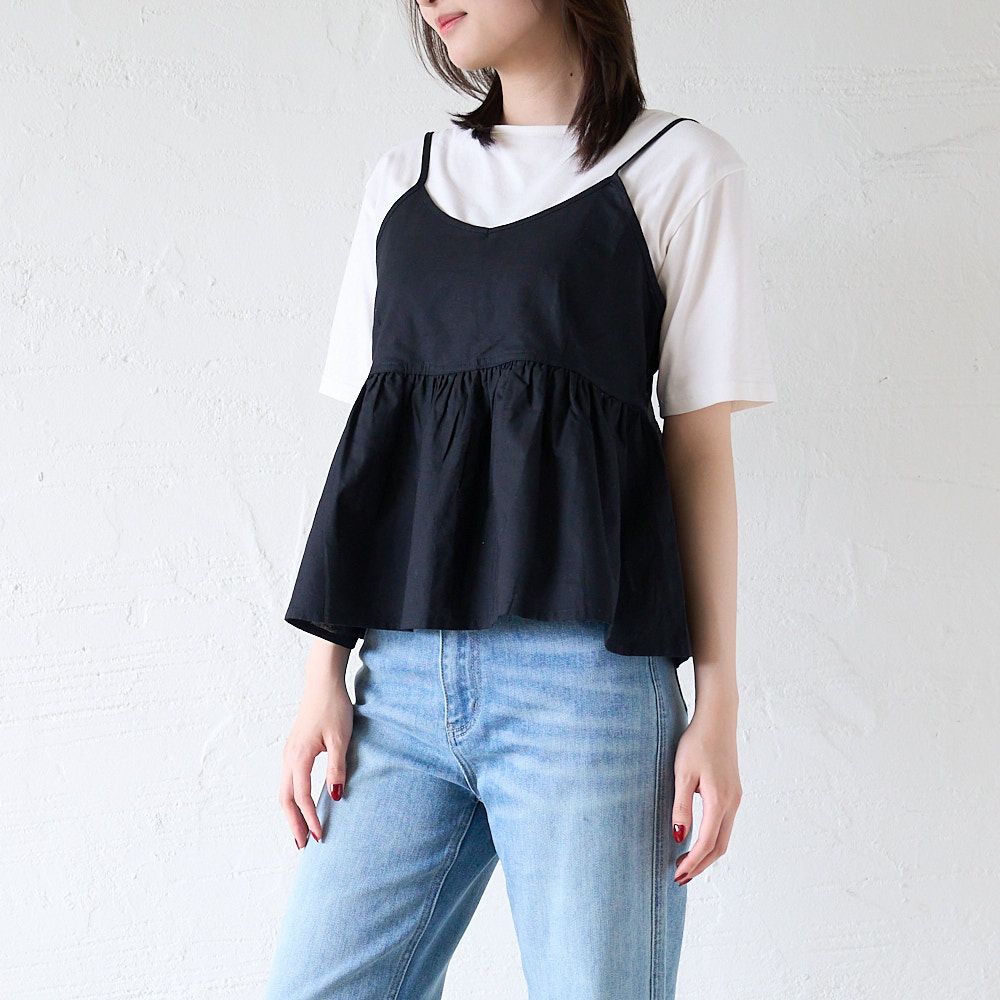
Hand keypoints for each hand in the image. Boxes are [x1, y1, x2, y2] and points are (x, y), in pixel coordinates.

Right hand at [278, 641, 353, 848]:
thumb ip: (337, 768)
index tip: (321, 836)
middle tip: (303, 845)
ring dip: (291, 812)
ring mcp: (288, 752)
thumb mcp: (341, 738)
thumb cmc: (333, 707)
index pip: (302, 797)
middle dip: (293, 823)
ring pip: (284, 790)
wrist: (322, 682)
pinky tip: (301, 804)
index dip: (311, 819)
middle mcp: (288, 757)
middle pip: (285, 799)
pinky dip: (292, 797)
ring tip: (300, 830)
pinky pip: (288, 780)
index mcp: (299, 757)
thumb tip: (335, 796)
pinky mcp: (293, 748)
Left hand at [670, 710, 742, 884]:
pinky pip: (725, 825)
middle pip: (720, 846)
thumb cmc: (696, 743)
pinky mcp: (733, 792)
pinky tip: (697, 841)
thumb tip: (680, 837)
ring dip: (706, 854)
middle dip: (700, 865)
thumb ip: (681, 806)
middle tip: (679, 877)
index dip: (693, 862)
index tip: (677, 874)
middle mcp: (732, 803)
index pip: (707, 842)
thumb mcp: (683, 773)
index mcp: (719, 800)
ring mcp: (735, 798)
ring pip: (724, 837)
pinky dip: (712, 840)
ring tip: (685, 864)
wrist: (717, 720)